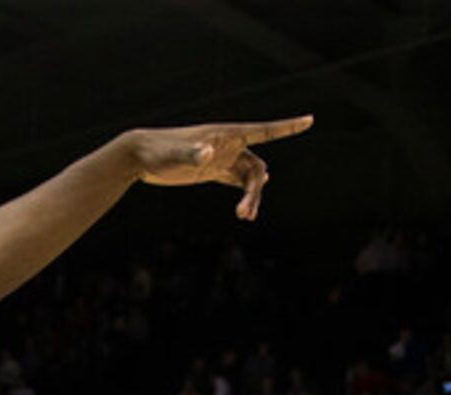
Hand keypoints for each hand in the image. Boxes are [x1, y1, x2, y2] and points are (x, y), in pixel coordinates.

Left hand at [119, 116, 314, 221]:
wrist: (140, 155)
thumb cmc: (158, 151)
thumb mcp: (175, 154)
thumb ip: (193, 152)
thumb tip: (209, 153)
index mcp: (226, 135)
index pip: (264, 130)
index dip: (288, 126)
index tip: (310, 120)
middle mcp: (228, 145)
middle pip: (256, 167)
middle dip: (255, 190)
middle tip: (245, 215)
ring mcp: (220, 158)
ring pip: (247, 177)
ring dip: (250, 197)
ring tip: (244, 218)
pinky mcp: (210, 170)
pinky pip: (234, 180)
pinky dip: (242, 194)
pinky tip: (245, 209)